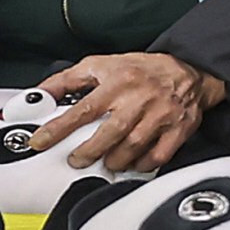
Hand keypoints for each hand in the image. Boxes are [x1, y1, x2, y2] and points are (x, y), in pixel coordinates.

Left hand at [26, 52, 226, 176]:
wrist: (188, 71)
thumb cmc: (142, 70)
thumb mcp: (101, 65)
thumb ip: (67, 79)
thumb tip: (41, 95)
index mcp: (119, 82)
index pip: (83, 109)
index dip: (59, 128)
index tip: (41, 141)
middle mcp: (139, 100)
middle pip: (109, 134)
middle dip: (88, 152)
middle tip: (76, 159)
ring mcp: (161, 116)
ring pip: (132, 148)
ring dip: (114, 160)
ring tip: (104, 161)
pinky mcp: (178, 130)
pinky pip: (157, 156)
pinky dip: (141, 165)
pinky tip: (132, 163)